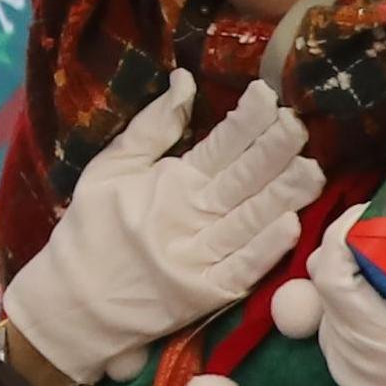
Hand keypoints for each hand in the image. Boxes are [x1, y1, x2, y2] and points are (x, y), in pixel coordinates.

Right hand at [0, 79, 316, 385]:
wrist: (71, 305)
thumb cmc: (92, 230)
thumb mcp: (108, 171)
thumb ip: (150, 128)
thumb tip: (185, 79)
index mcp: (169, 184)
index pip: (219, 145)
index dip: (248, 119)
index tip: (270, 95)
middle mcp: (188, 217)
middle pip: (243, 178)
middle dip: (275, 149)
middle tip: (300, 123)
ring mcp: (199, 257)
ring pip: (252, 219)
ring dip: (284, 194)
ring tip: (314, 170)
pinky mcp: (207, 294)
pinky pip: (243, 268)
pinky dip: (266, 248)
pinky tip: (290, 226)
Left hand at [307, 212, 385, 385]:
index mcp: (373, 345)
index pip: (331, 275)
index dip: (342, 235)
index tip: (375, 209)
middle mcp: (349, 347)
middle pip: (331, 276)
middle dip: (362, 241)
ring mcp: (347, 359)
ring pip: (339, 297)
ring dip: (366, 267)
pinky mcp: (357, 369)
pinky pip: (351, 319)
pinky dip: (371, 295)